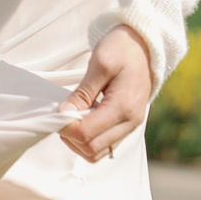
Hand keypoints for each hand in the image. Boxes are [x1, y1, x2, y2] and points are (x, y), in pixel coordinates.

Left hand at [61, 24, 152, 161]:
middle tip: (62, 115)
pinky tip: (82, 118)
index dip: (65, 127)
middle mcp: (129, 122)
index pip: (86, 133)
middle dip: (70, 136)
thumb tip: (64, 114)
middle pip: (91, 149)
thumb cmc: (122, 50)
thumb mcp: (99, 64)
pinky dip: (88, 139)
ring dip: (78, 141)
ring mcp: (129, 126)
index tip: (56, 112)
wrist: (144, 46)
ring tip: (72, 117)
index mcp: (123, 107)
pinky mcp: (126, 126)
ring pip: (97, 153)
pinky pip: (104, 145)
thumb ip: (82, 92)